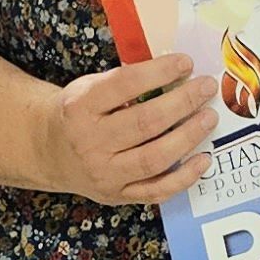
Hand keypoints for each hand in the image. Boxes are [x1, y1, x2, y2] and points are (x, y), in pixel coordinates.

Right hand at [43, 53, 212, 205]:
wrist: (49, 151)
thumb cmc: (78, 114)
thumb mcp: (88, 88)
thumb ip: (124, 82)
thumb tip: (177, 72)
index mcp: (80, 107)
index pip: (125, 85)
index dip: (159, 72)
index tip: (187, 63)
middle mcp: (90, 143)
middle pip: (145, 123)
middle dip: (183, 103)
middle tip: (207, 87)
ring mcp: (104, 173)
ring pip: (154, 158)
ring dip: (188, 137)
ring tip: (209, 117)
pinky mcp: (117, 196)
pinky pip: (156, 191)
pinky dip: (185, 177)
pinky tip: (204, 158)